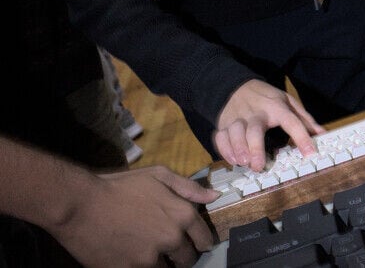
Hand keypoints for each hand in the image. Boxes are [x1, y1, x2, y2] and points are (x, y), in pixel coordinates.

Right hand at [50, 165, 217, 267]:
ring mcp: (149, 259)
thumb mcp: (158, 175)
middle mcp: (171, 239)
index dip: (200, 242)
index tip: (194, 244)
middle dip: (181, 255)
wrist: (80, 205)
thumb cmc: (120, 186)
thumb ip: (189, 188)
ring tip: (148, 254)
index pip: (204, 239)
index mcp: (182, 215)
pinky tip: (133, 259)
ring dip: (162, 265)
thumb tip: (214, 196)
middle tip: (169, 250)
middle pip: (187, 260)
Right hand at [214, 79, 322, 170]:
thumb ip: (304, 119)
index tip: (311, 153)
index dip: (302, 137)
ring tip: (244, 163)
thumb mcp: (288, 102)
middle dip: (256, 148)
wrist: (237, 86)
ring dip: (238, 149)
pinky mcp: (223, 124)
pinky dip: (225, 150)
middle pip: (254, 130)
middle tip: (258, 166)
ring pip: (235, 133)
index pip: (291, 122)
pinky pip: (221, 137)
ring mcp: (238, 118)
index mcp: (276, 107)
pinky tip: (233, 160)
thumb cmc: (267, 98)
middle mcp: (256, 113)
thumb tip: (322, 133)